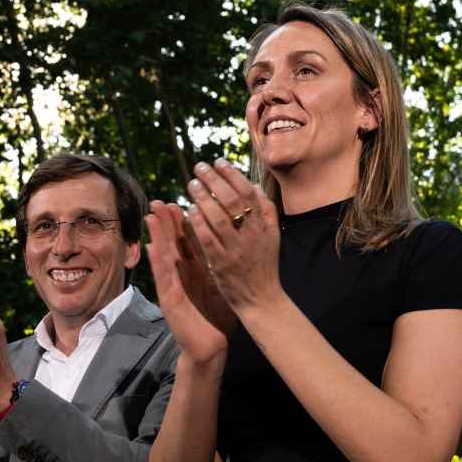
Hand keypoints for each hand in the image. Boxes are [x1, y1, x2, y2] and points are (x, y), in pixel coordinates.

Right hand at [145, 200, 233, 364]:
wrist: (210, 346)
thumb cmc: (216, 317)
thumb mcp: (216, 285)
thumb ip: (214, 265)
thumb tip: (222, 243)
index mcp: (193, 271)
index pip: (186, 242)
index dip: (181, 222)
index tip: (178, 201)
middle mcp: (180, 276)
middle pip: (172, 244)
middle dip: (165, 223)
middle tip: (160, 201)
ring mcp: (172, 288)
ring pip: (164, 257)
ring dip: (157, 237)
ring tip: (152, 216)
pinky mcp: (169, 301)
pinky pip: (164, 278)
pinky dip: (157, 262)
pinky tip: (153, 247)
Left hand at [184, 160, 282, 312]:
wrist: (262, 299)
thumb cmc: (264, 265)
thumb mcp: (273, 236)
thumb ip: (266, 210)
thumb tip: (254, 186)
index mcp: (264, 225)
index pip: (248, 192)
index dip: (232, 174)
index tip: (219, 162)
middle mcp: (251, 235)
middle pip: (232, 200)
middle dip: (214, 180)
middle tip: (199, 167)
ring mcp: (236, 250)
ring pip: (218, 218)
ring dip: (203, 198)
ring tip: (192, 184)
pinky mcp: (221, 264)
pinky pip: (208, 239)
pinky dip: (199, 223)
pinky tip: (189, 210)